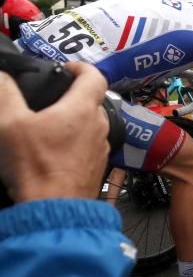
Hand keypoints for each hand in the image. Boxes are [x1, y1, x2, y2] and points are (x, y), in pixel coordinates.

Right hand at [0, 62, 109, 202]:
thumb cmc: (36, 167)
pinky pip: (87, 147)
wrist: (54, 210)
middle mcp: (99, 127)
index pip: (94, 75)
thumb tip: (2, 76)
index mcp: (83, 109)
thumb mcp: (10, 124)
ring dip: (72, 122)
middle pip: (92, 101)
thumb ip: (5, 94)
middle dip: (71, 96)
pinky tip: (52, 151)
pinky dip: (73, 143)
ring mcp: (100, 149)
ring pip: (90, 126)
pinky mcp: (96, 169)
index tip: (65, 68)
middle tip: (48, 98)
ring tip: (46, 125)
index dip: (80, 66)